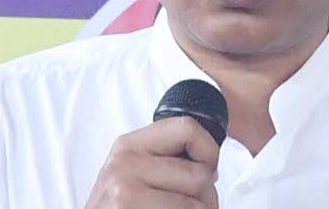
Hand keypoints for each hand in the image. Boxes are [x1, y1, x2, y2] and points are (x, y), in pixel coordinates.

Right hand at [85, 116, 219, 207]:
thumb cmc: (118, 208)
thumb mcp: (132, 173)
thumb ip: (163, 159)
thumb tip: (210, 165)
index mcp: (128, 145)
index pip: (187, 127)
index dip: (208, 151)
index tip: (208, 170)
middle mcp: (124, 164)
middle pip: (199, 173)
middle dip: (206, 195)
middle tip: (189, 204)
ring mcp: (125, 192)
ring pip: (197, 204)